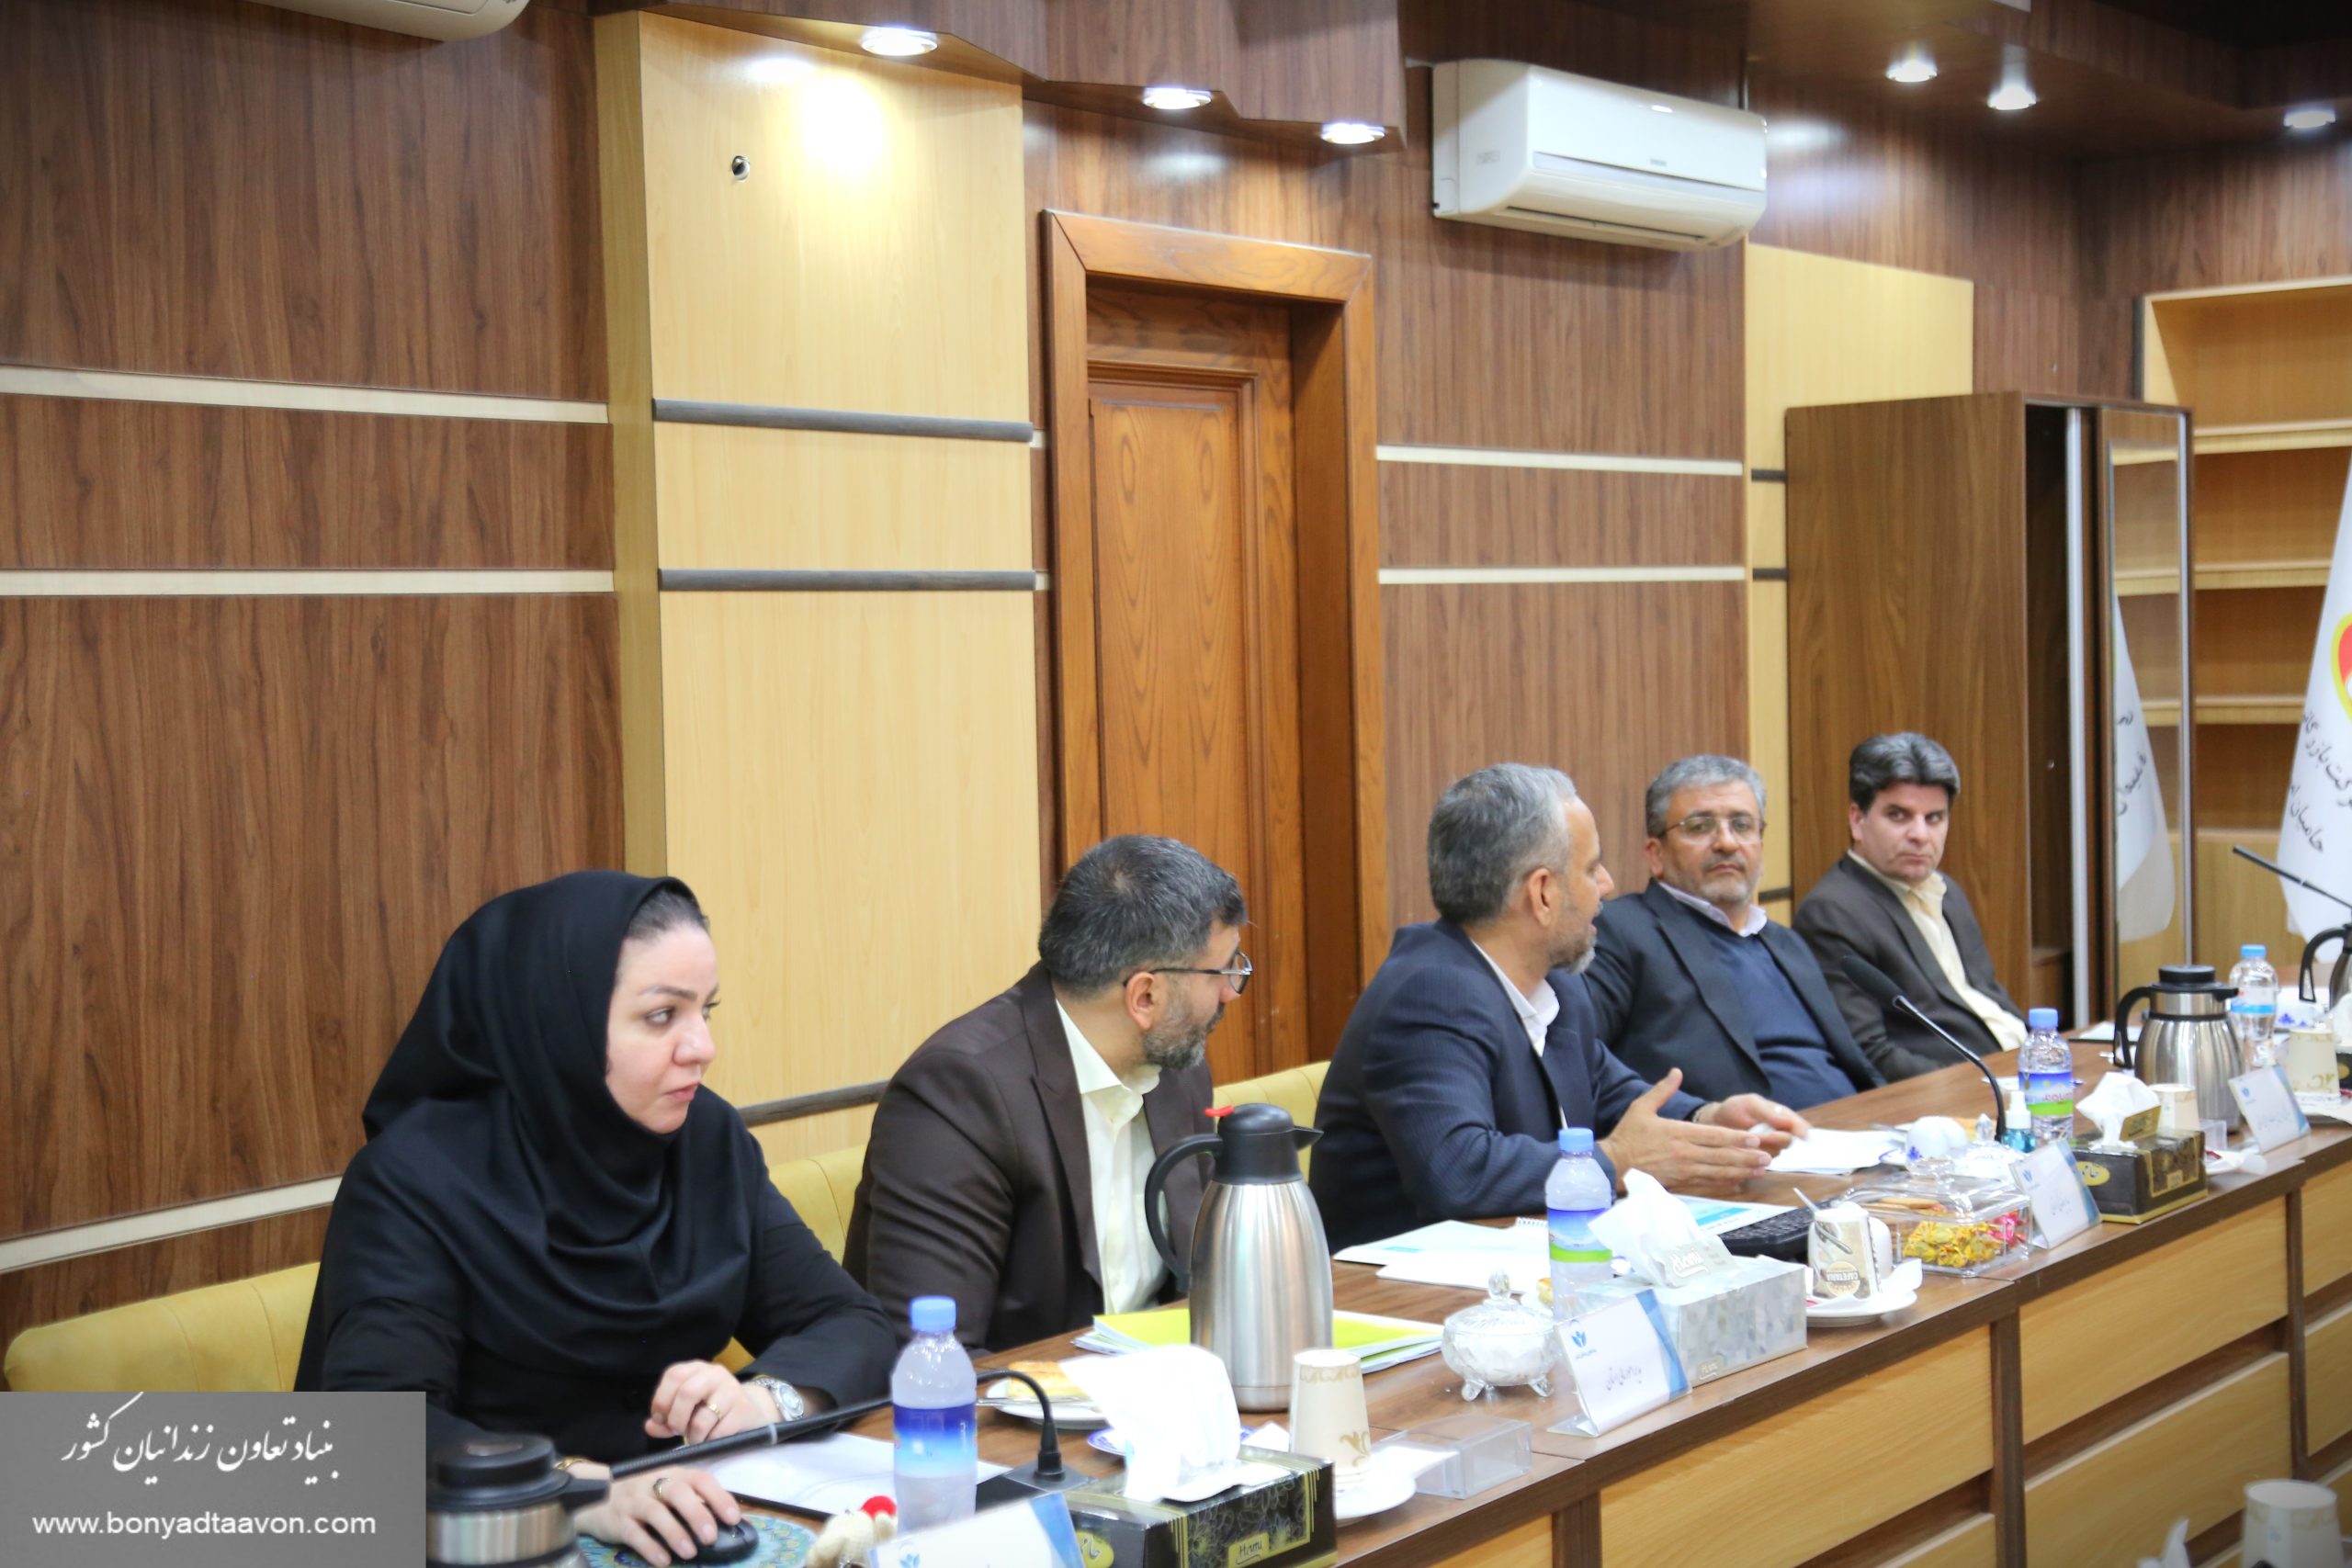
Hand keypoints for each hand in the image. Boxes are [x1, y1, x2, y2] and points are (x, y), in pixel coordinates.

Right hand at [573, 1465, 739, 1566]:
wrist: (596, 1497)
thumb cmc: (643, 1495)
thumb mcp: (667, 1490)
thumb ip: (693, 1501)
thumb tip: (730, 1521)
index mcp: (673, 1474)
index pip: (699, 1479)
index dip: (718, 1497)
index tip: (734, 1518)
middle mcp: (653, 1483)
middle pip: (678, 1493)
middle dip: (697, 1514)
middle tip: (711, 1537)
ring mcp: (634, 1501)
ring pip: (655, 1513)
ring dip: (675, 1533)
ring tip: (690, 1553)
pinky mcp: (617, 1521)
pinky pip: (634, 1533)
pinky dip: (650, 1547)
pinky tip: (663, 1561)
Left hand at [646, 1359, 776, 1444]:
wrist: (749, 1411)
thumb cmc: (710, 1409)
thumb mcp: (686, 1410)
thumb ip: (665, 1419)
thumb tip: (650, 1426)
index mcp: (696, 1369)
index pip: (673, 1375)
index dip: (661, 1400)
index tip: (660, 1419)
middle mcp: (714, 1374)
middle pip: (687, 1393)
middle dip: (676, 1419)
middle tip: (677, 1431)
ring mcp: (731, 1389)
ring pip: (702, 1418)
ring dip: (693, 1435)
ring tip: (695, 1438)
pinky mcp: (742, 1408)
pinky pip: (718, 1432)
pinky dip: (709, 1441)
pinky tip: (711, 1438)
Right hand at [1598, 1069, 1772, 1193]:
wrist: (1614, 1164)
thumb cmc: (1628, 1135)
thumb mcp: (1641, 1107)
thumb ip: (1662, 1090)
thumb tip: (1676, 1072)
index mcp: (1677, 1133)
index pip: (1713, 1136)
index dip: (1736, 1138)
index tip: (1755, 1139)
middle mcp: (1684, 1153)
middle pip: (1721, 1156)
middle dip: (1746, 1157)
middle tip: (1766, 1157)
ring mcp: (1684, 1171)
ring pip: (1718, 1172)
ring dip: (1741, 1171)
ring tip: (1759, 1170)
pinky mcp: (1680, 1183)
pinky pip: (1708, 1185)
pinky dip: (1725, 1184)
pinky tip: (1739, 1183)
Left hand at [1698, 1094, 1809, 1150]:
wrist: (1715, 1123)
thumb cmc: (1735, 1109)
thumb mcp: (1751, 1104)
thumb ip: (1769, 1113)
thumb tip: (1791, 1122)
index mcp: (1782, 1117)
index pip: (1799, 1126)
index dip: (1802, 1131)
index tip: (1802, 1135)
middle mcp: (1779, 1134)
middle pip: (1787, 1141)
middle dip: (1775, 1139)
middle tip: (1760, 1136)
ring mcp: (1770, 1148)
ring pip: (1774, 1152)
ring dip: (1761, 1147)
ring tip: (1745, 1139)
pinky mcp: (1759, 1160)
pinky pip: (1761, 1162)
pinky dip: (1752, 1155)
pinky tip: (1741, 1149)